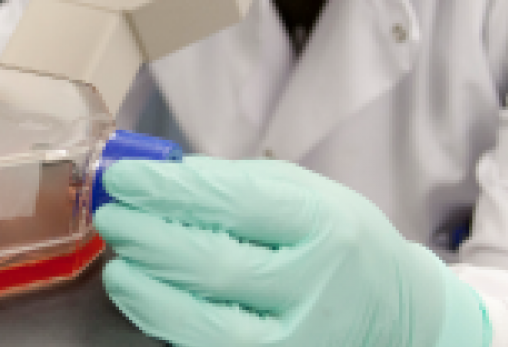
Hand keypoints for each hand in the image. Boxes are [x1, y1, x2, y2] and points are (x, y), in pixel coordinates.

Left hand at [93, 156, 491, 346]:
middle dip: (147, 237)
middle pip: (211, 264)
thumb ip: (233, 183)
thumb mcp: (304, 193)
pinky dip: (165, 320)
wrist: (395, 313)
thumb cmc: (339, 240)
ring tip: (118, 262)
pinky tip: (144, 296)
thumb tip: (158, 177)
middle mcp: (315, 284)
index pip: (233, 203)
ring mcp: (298, 338)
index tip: (124, 178)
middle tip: (112, 217)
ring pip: (203, 321)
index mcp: (323, 223)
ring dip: (146, 288)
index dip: (167, 191)